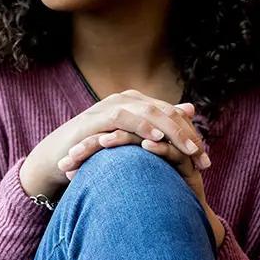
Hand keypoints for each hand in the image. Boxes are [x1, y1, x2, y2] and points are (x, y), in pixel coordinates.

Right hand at [20, 90, 209, 198]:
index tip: (205, 160)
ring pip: (150, 113)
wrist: (54, 158)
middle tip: (203, 158)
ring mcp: (109, 106)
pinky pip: (123, 119)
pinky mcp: (95, 118)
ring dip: (172, 132)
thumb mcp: (128, 143)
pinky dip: (141, 127)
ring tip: (189, 151)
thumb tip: (190, 110)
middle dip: (187, 135)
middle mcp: (125, 100)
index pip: (172, 114)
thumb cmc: (92, 153)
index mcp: (135, 104)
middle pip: (166, 111)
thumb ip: (156, 128)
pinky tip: (157, 140)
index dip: (191, 135)